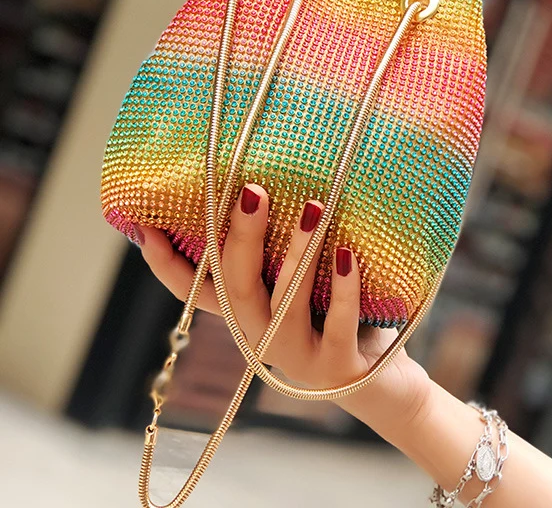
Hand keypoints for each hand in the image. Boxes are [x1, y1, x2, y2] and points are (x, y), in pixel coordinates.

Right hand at [136, 184, 431, 434]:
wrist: (382, 385)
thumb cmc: (336, 319)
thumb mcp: (299, 287)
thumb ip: (278, 256)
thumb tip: (265, 192)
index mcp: (247, 315)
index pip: (197, 291)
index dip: (167, 265)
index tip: (144, 227)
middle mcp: (262, 338)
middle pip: (237, 288)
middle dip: (241, 238)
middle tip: (250, 191)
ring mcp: (298, 356)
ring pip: (285, 302)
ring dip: (297, 252)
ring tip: (312, 206)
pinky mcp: (337, 366)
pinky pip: (337, 323)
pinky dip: (342, 288)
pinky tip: (346, 254)